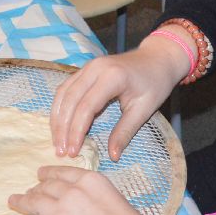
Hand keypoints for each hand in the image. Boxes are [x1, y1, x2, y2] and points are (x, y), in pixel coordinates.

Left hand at [0, 167, 166, 214]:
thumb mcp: (114, 202)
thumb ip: (93, 200)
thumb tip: (78, 211)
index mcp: (90, 181)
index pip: (61, 174)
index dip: (48, 176)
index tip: (41, 177)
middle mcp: (72, 194)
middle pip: (44, 188)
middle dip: (33, 191)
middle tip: (25, 195)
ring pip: (30, 205)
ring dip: (20, 204)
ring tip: (13, 204)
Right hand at [51, 37, 191, 161]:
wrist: (158, 58)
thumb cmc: (155, 83)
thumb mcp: (144, 110)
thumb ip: (125, 132)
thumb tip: (113, 156)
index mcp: (112, 77)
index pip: (86, 106)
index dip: (76, 131)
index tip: (73, 152)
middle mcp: (95, 68)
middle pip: (70, 100)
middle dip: (62, 128)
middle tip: (60, 151)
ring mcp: (88, 66)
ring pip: (63, 93)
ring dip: (57, 119)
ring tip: (57, 143)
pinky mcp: (85, 69)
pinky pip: (66, 88)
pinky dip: (60, 107)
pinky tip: (59, 125)